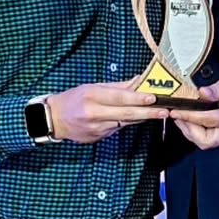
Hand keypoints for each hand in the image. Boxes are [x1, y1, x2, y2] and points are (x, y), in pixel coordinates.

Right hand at [46, 82, 167, 143]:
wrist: (53, 119)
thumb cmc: (74, 98)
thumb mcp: (92, 87)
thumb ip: (117, 86)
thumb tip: (139, 80)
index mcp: (92, 96)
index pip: (118, 98)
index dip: (137, 99)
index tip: (153, 98)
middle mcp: (94, 113)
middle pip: (126, 114)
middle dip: (147, 113)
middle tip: (165, 111)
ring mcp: (96, 128)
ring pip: (125, 123)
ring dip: (142, 118)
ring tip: (159, 113)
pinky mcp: (98, 137)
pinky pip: (118, 129)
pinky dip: (129, 123)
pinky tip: (139, 118)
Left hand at [170, 73, 218, 149]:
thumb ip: (217, 89)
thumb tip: (203, 92)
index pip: (210, 119)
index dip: (191, 116)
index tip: (177, 111)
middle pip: (207, 140)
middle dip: (189, 130)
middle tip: (179, 117)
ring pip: (205, 142)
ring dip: (190, 132)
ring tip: (181, 118)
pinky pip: (205, 139)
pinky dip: (193, 132)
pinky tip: (188, 121)